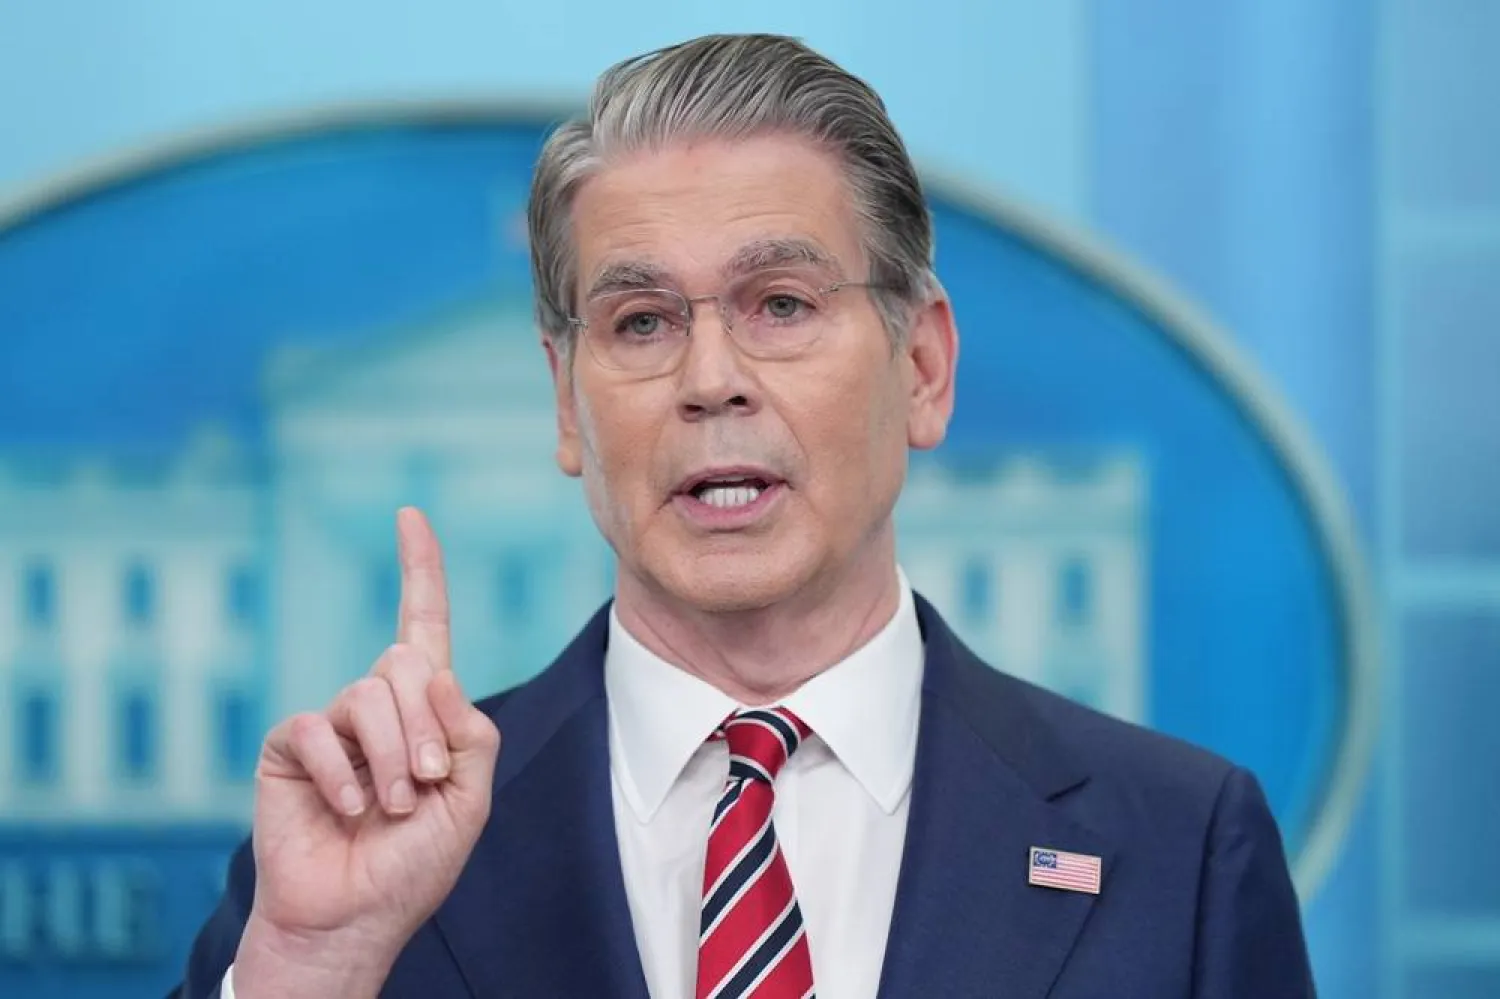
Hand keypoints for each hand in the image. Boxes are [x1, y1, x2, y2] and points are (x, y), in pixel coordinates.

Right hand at [232, 507, 500, 997]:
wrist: (354, 918)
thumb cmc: (415, 863)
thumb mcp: (469, 795)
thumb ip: (467, 730)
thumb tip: (431, 669)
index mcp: (424, 709)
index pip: (423, 624)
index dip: (419, 569)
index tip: (409, 515)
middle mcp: (376, 704)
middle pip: (405, 662)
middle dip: (425, 728)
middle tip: (423, 787)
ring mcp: (332, 723)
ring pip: (370, 693)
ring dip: (393, 758)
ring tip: (390, 809)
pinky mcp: (290, 746)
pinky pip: (319, 726)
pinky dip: (344, 773)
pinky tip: (350, 809)